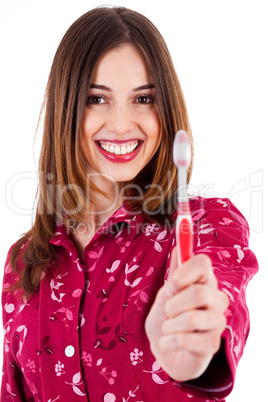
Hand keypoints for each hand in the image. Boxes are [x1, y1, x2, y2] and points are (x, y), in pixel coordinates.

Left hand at [145, 250, 228, 381]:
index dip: (184, 272)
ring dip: (169, 325)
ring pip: (192, 318)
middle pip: (199, 293)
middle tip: (167, 311)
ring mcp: (217, 323)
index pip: (203, 263)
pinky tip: (167, 342)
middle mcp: (217, 299)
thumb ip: (174, 274)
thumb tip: (178, 248)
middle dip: (173, 304)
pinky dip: (168, 341)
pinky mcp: (212, 345)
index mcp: (205, 281)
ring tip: (167, 329)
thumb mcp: (166, 293)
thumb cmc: (167, 317)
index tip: (171, 284)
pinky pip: (186, 340)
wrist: (166, 348)